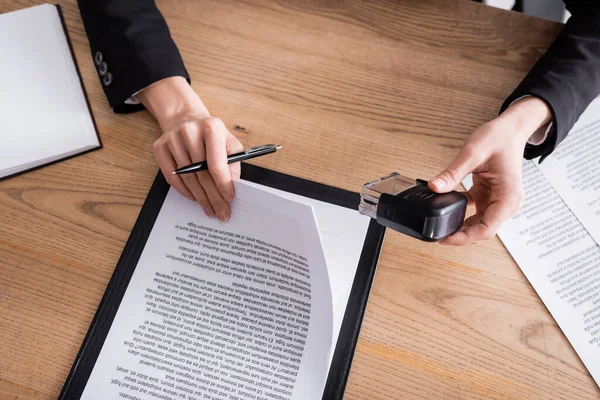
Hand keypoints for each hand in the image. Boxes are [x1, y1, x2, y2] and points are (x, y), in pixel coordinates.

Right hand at [137, 77, 242, 220]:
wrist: (186, 118)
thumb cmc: (211, 135)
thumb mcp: (229, 143)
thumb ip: (233, 163)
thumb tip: (233, 186)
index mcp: (211, 128)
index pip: (217, 163)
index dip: (223, 184)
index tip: (229, 199)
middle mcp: (190, 131)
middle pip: (202, 174)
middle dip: (213, 197)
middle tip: (221, 212)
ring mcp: (172, 139)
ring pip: (187, 178)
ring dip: (200, 197)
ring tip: (209, 209)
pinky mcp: (160, 147)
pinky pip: (172, 177)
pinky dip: (184, 191)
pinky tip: (194, 198)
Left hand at [429, 97, 550, 244]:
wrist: (510, 129)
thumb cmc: (499, 138)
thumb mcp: (473, 153)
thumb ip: (453, 172)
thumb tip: (434, 187)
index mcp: (508, 197)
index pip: (487, 229)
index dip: (465, 238)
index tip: (445, 239)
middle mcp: (506, 203)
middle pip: (481, 229)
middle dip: (460, 235)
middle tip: (436, 234)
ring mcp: (498, 200)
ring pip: (477, 223)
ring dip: (459, 225)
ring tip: (439, 225)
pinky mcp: (489, 196)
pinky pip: (473, 211)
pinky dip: (460, 213)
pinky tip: (445, 209)